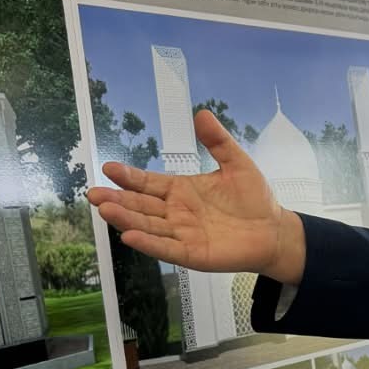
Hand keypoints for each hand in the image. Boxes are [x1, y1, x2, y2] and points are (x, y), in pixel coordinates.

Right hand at [87, 109, 306, 283]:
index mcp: (180, 190)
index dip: (129, 176)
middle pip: (140, 205)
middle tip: (94, 193)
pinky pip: (167, 249)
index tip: (109, 168)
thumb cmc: (254, 198)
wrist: (274, 230)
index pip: (148, 182)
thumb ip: (217, 141)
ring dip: (126, 219)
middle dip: (117, 199)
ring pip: (148, 226)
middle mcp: (175, 213)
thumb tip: (202, 113)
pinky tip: (130, 236)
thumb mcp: (236, 163)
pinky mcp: (192, 254)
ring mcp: (182, 234)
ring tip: (105, 209)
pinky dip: (149, 243)